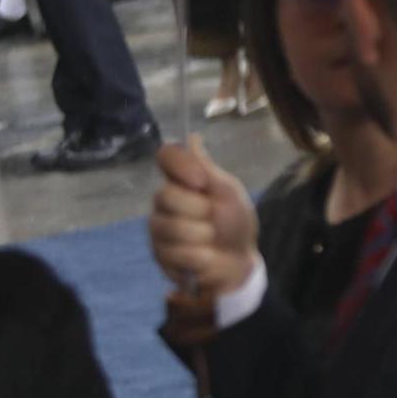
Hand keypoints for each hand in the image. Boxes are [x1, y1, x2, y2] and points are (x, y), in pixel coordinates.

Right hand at [149, 136, 258, 295]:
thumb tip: (192, 137)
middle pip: (164, 195)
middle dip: (198, 210)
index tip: (201, 181)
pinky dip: (199, 256)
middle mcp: (164, 201)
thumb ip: (208, 169)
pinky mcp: (159, 255)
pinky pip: (174, 253)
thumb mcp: (228, 193)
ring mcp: (158, 228)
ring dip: (201, 236)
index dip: (180, 165)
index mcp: (182, 180)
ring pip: (170, 227)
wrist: (238, 260)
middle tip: (212, 217)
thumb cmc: (235, 222)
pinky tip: (205, 257)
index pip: (165, 156)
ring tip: (210, 239)